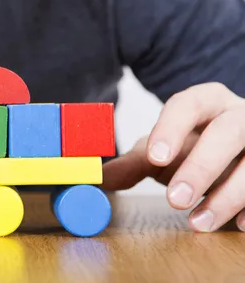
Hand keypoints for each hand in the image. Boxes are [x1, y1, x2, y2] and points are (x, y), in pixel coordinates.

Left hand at [101, 82, 244, 231]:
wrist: (229, 149)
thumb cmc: (191, 146)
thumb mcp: (161, 151)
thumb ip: (133, 163)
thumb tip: (97, 179)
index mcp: (206, 101)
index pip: (188, 104)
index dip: (171, 129)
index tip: (154, 158)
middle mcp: (239, 115)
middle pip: (228, 132)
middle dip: (202, 166)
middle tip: (174, 199)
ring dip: (229, 195)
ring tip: (198, 222)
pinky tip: (240, 225)